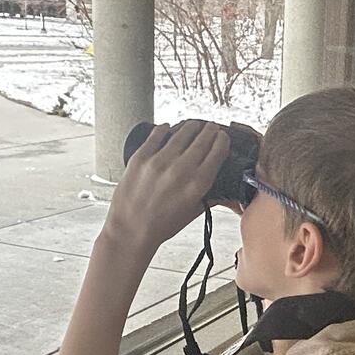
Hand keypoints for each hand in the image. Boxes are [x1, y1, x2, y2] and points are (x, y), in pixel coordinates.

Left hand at [102, 120, 230, 252]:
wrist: (131, 230)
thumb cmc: (161, 226)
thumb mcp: (192, 212)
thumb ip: (209, 198)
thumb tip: (222, 190)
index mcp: (197, 184)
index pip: (217, 152)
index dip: (222, 140)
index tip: (223, 137)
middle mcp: (181, 170)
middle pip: (202, 139)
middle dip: (209, 130)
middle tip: (211, 126)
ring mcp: (159, 161)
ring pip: (181, 132)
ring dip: (191, 126)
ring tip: (194, 124)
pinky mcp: (141, 157)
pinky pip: (157, 135)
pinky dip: (165, 129)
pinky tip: (168, 127)